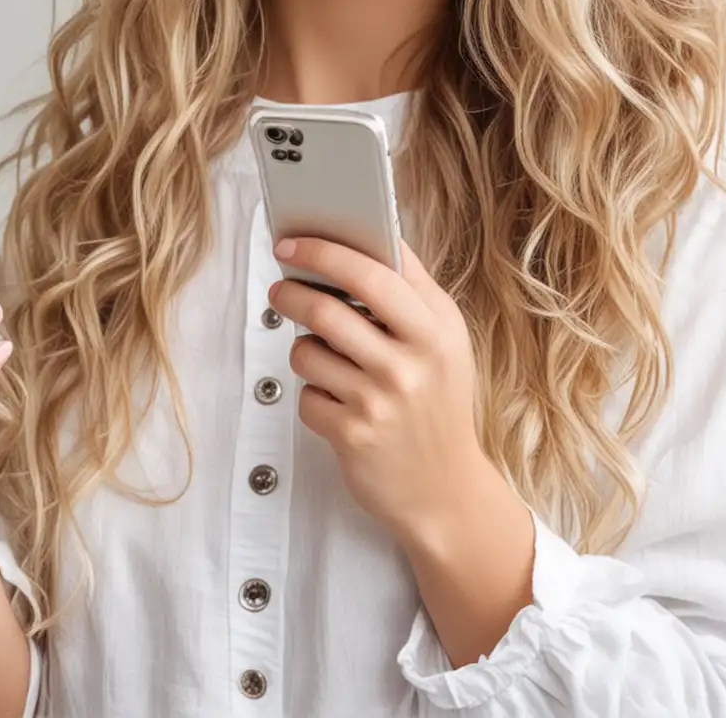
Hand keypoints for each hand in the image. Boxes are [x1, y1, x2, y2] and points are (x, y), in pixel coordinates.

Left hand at [268, 237, 494, 544]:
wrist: (445, 488)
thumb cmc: (438, 402)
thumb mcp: (446, 341)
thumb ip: (412, 289)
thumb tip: (370, 236)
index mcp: (435, 331)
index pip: (373, 273)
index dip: (325, 251)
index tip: (292, 241)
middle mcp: (410, 364)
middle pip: (326, 310)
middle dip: (291, 293)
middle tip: (280, 288)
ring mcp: (379, 401)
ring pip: (307, 352)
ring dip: (304, 350)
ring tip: (323, 357)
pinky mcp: (352, 435)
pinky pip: (305, 395)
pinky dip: (312, 394)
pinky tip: (336, 401)